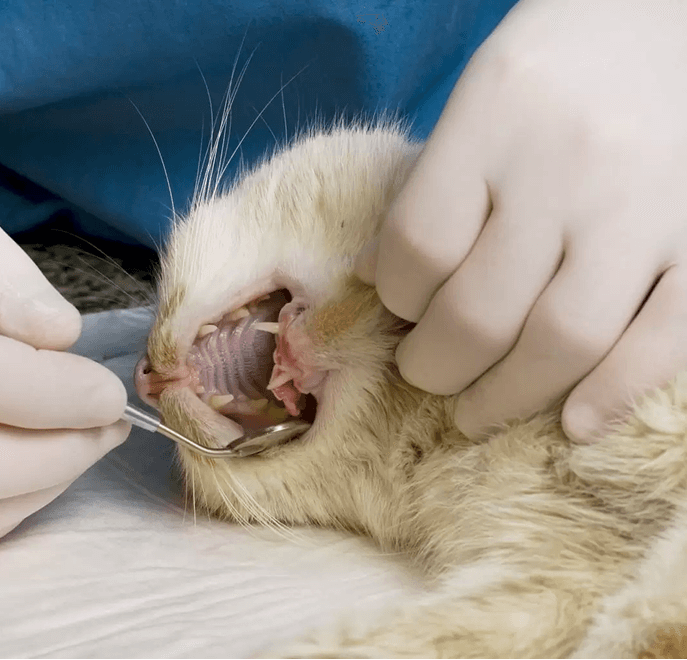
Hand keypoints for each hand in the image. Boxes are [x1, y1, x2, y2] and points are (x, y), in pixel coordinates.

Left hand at [356, 0, 686, 442]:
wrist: (672, 16)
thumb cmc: (559, 63)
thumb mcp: (478, 99)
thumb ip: (429, 186)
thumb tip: (375, 278)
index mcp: (498, 116)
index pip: (420, 246)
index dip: (396, 298)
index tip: (397, 308)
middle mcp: (573, 164)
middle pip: (481, 310)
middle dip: (435, 365)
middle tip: (424, 375)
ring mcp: (648, 205)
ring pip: (565, 339)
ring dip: (508, 395)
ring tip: (475, 411)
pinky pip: (665, 338)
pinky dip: (616, 393)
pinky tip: (573, 424)